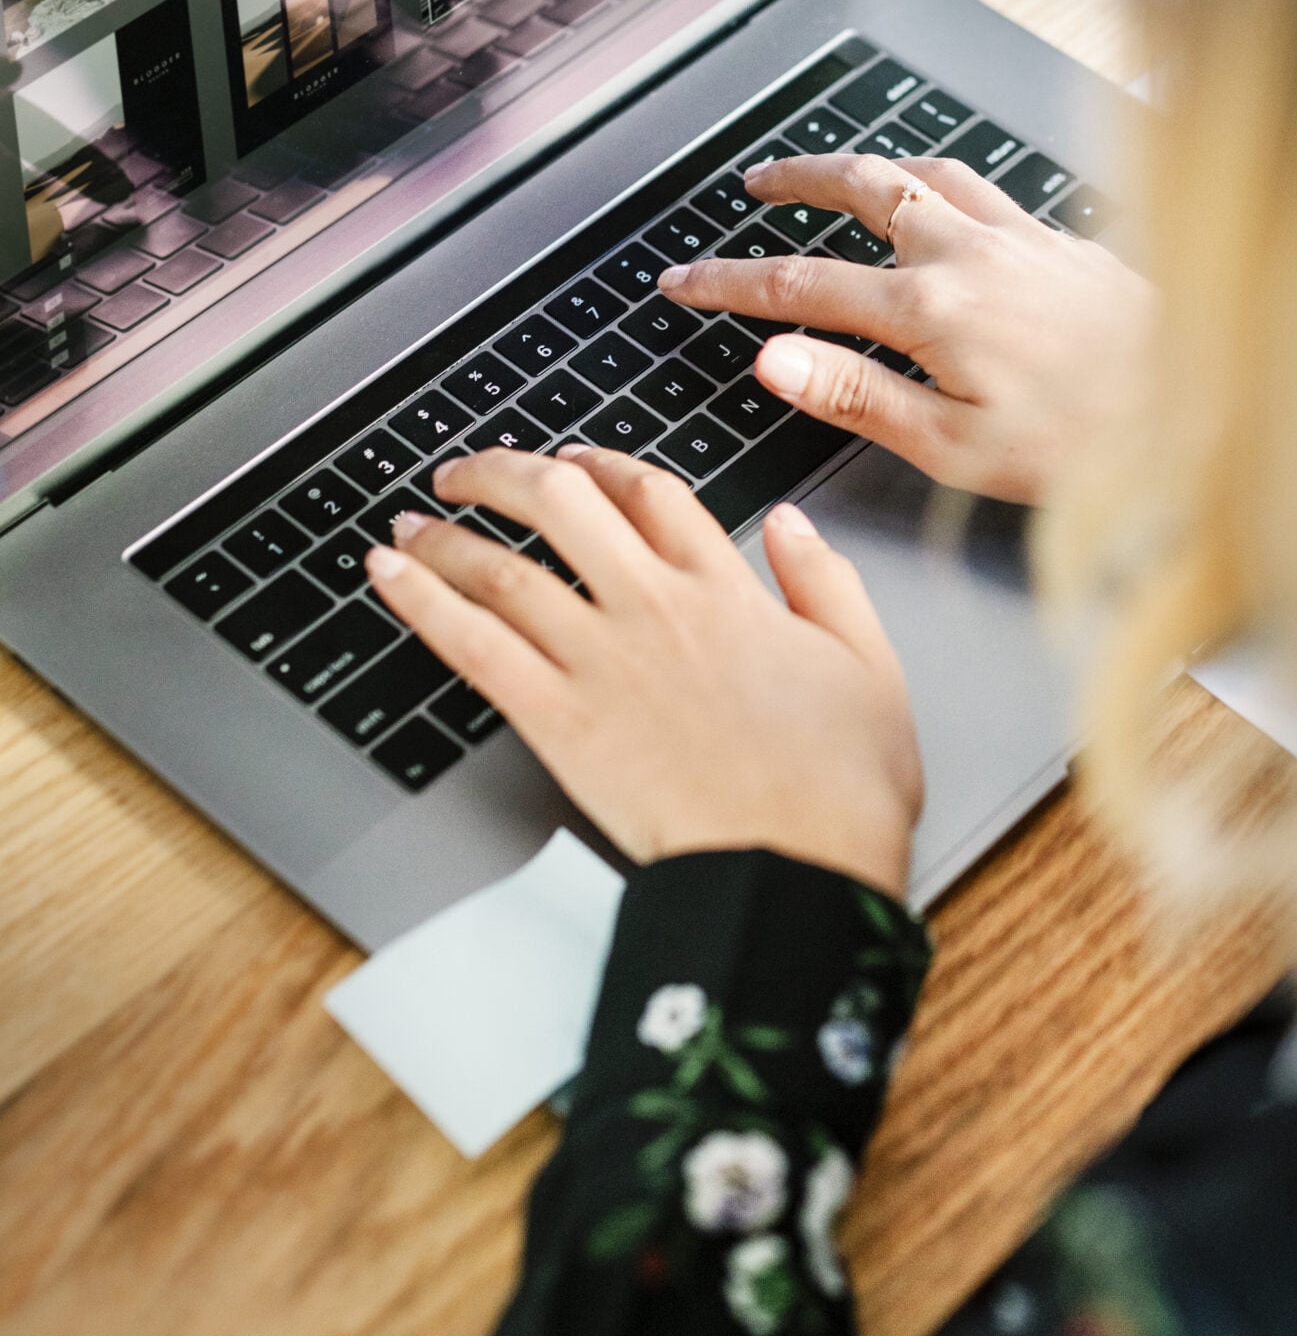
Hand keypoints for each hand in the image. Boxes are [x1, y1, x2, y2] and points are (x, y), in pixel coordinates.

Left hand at [365, 446, 922, 897]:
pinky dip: (421, 601)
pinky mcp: (558, 721)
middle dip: (503, 473)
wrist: (794, 872)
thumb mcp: (870, 665)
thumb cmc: (839, 788)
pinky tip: (388, 575)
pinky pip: (472, 643)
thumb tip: (794, 525)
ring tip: (411, 520)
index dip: (604, 466)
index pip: (651, 494)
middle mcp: (654, 607)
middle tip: (469, 471)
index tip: (576, 462)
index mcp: (726, 590)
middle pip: (561, 504)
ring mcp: (601, 660)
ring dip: (447, 533)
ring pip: (503, 567)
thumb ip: (828, 582)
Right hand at [658, 153, 1152, 504]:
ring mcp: (1022, 238)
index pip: (800, 285)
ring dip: (871, 167)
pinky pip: (988, 187)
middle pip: (863, 189)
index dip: (731, 282)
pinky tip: (950, 199)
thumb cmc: (1090, 446)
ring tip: (838, 172)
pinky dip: (946, 180)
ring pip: (928, 172)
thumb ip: (857, 393)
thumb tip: (771, 357)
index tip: (685, 281)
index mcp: (930, 310)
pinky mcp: (1065, 242)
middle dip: (797, 180)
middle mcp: (971, 254)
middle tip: (756, 184)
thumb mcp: (954, 448)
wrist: (1205, 410)